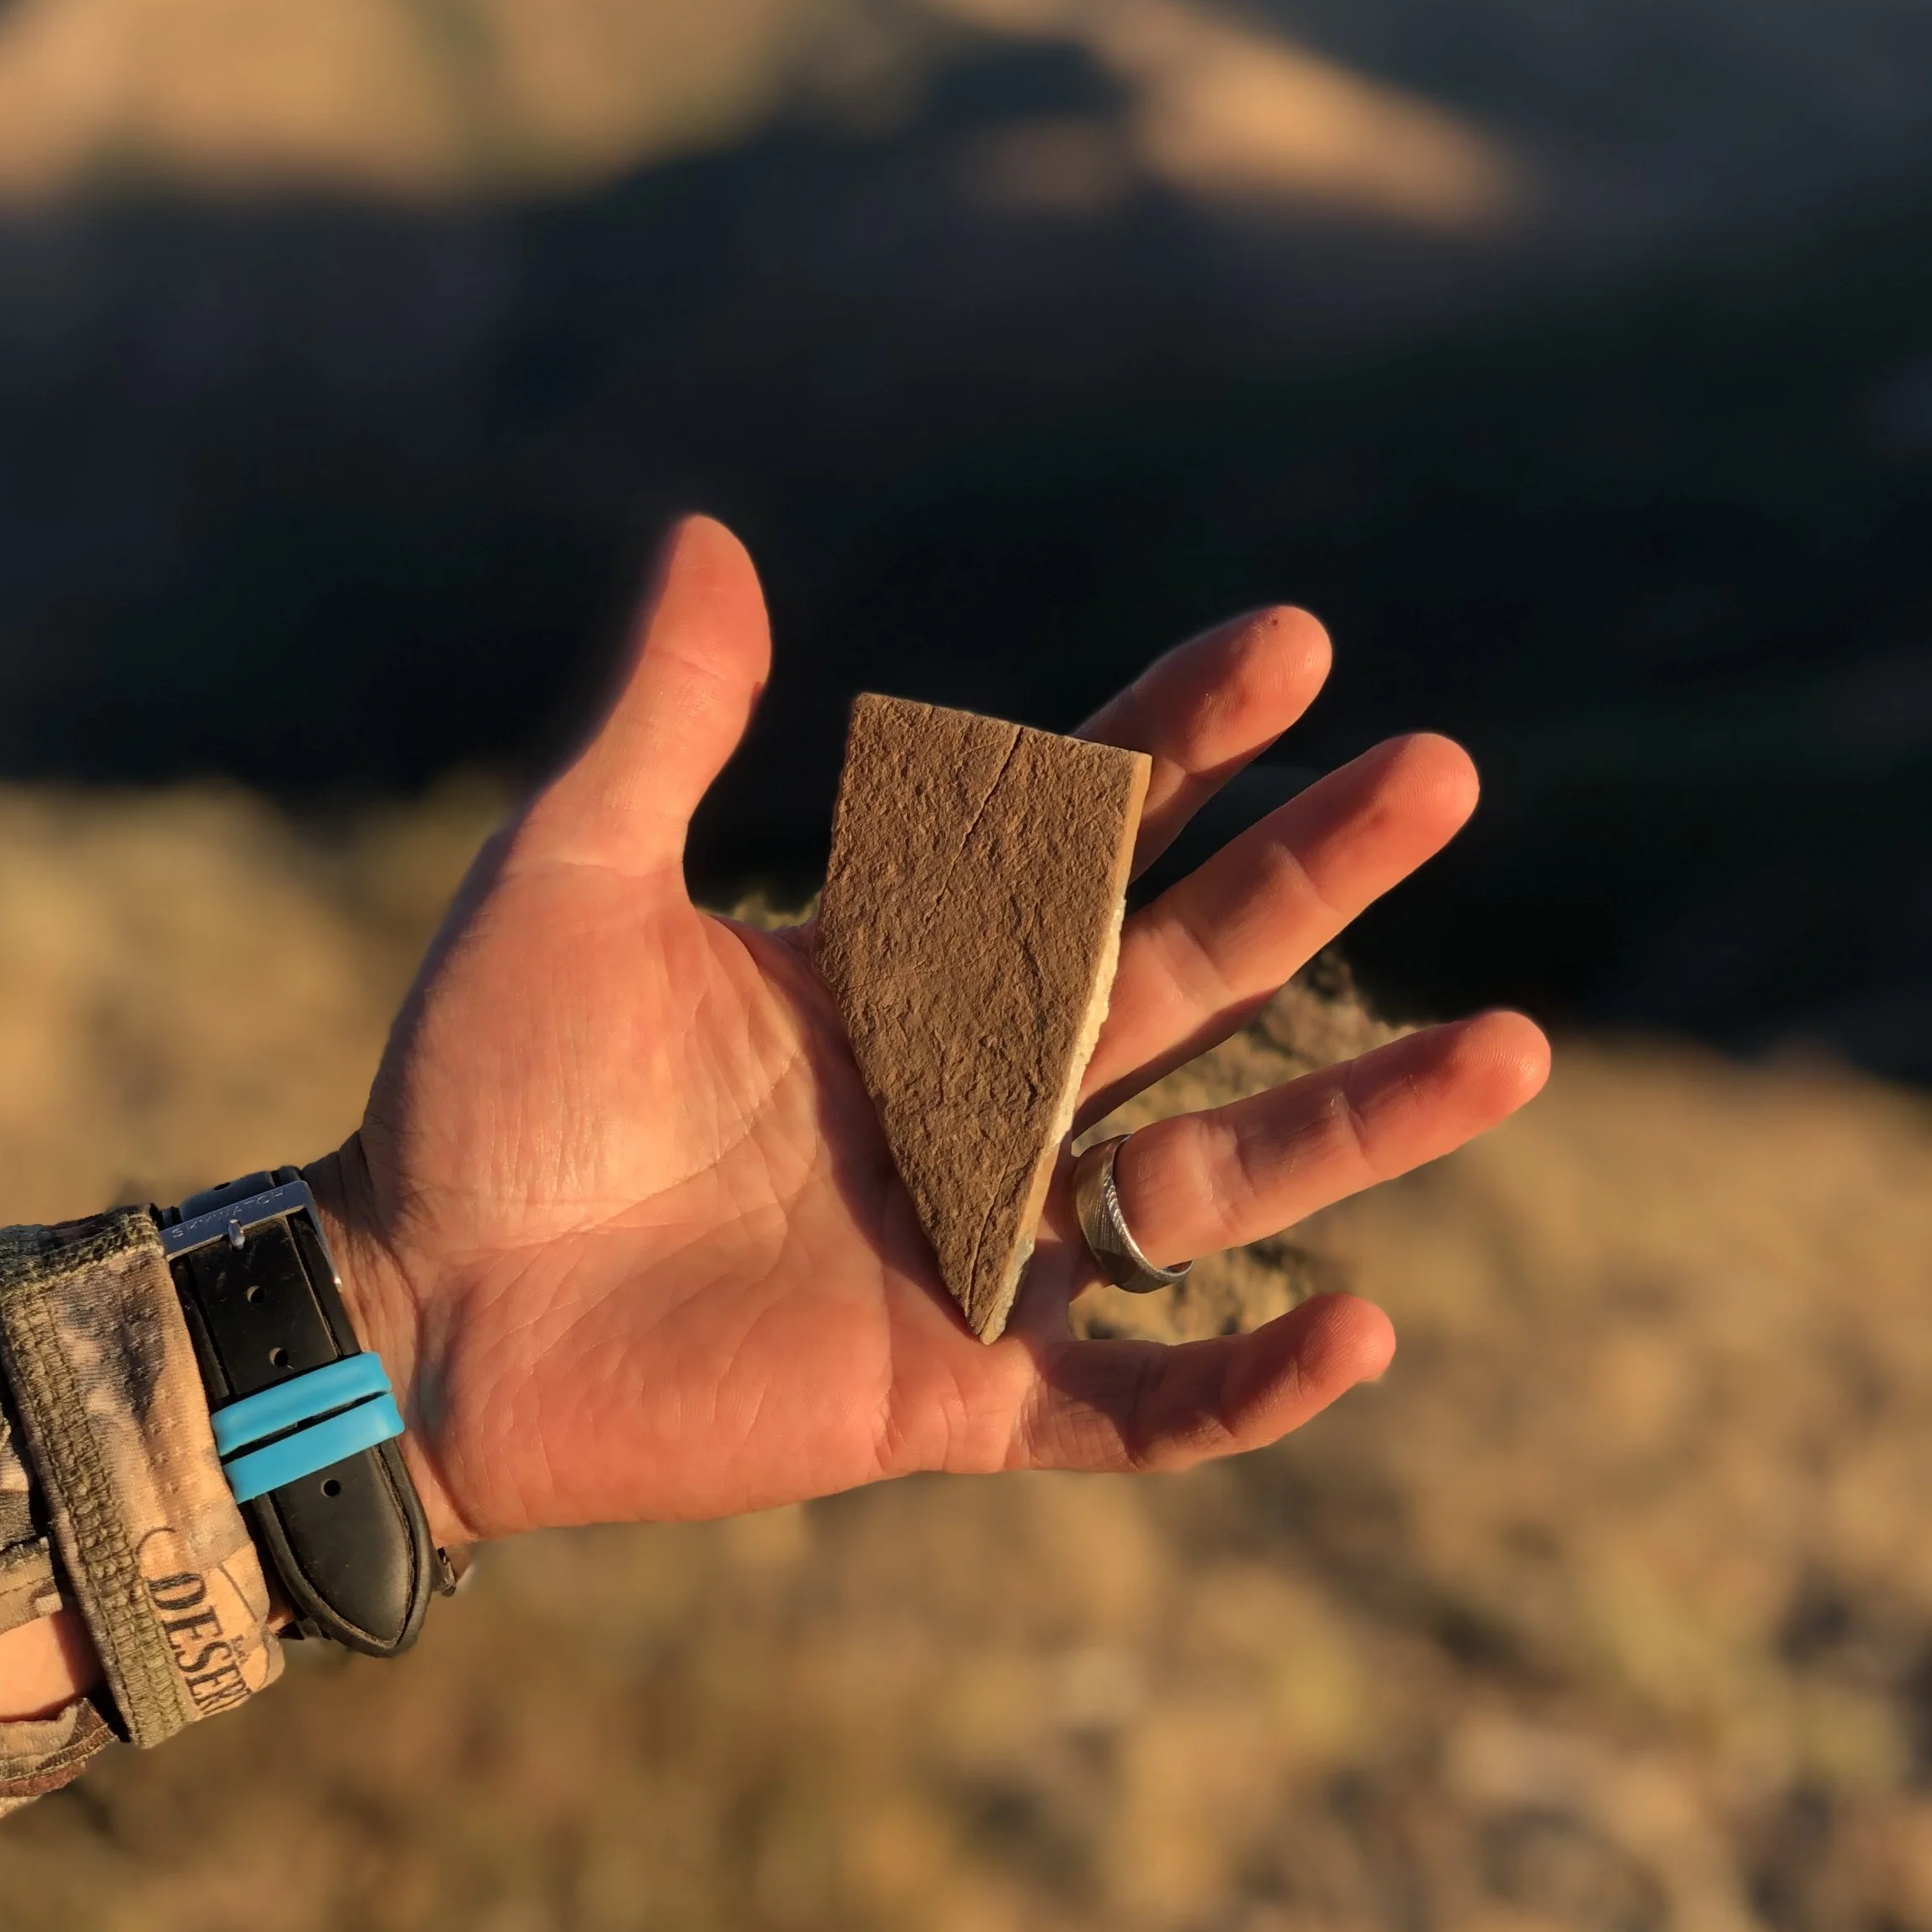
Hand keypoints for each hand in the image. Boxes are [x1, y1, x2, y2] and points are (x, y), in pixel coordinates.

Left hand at [314, 518, 1547, 1549]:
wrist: (414, 1312)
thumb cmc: (477, 1090)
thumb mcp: (567, 878)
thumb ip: (661, 726)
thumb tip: (711, 532)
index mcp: (894, 964)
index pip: (1074, 835)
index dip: (1182, 743)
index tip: (1289, 645)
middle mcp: (966, 1091)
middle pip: (1183, 973)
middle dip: (1312, 879)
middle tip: (1442, 772)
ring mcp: (978, 1244)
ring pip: (1212, 1176)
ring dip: (1357, 1121)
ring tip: (1517, 1048)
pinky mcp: (958, 1391)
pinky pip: (1138, 1399)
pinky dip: (1247, 1382)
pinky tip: (1363, 1327)